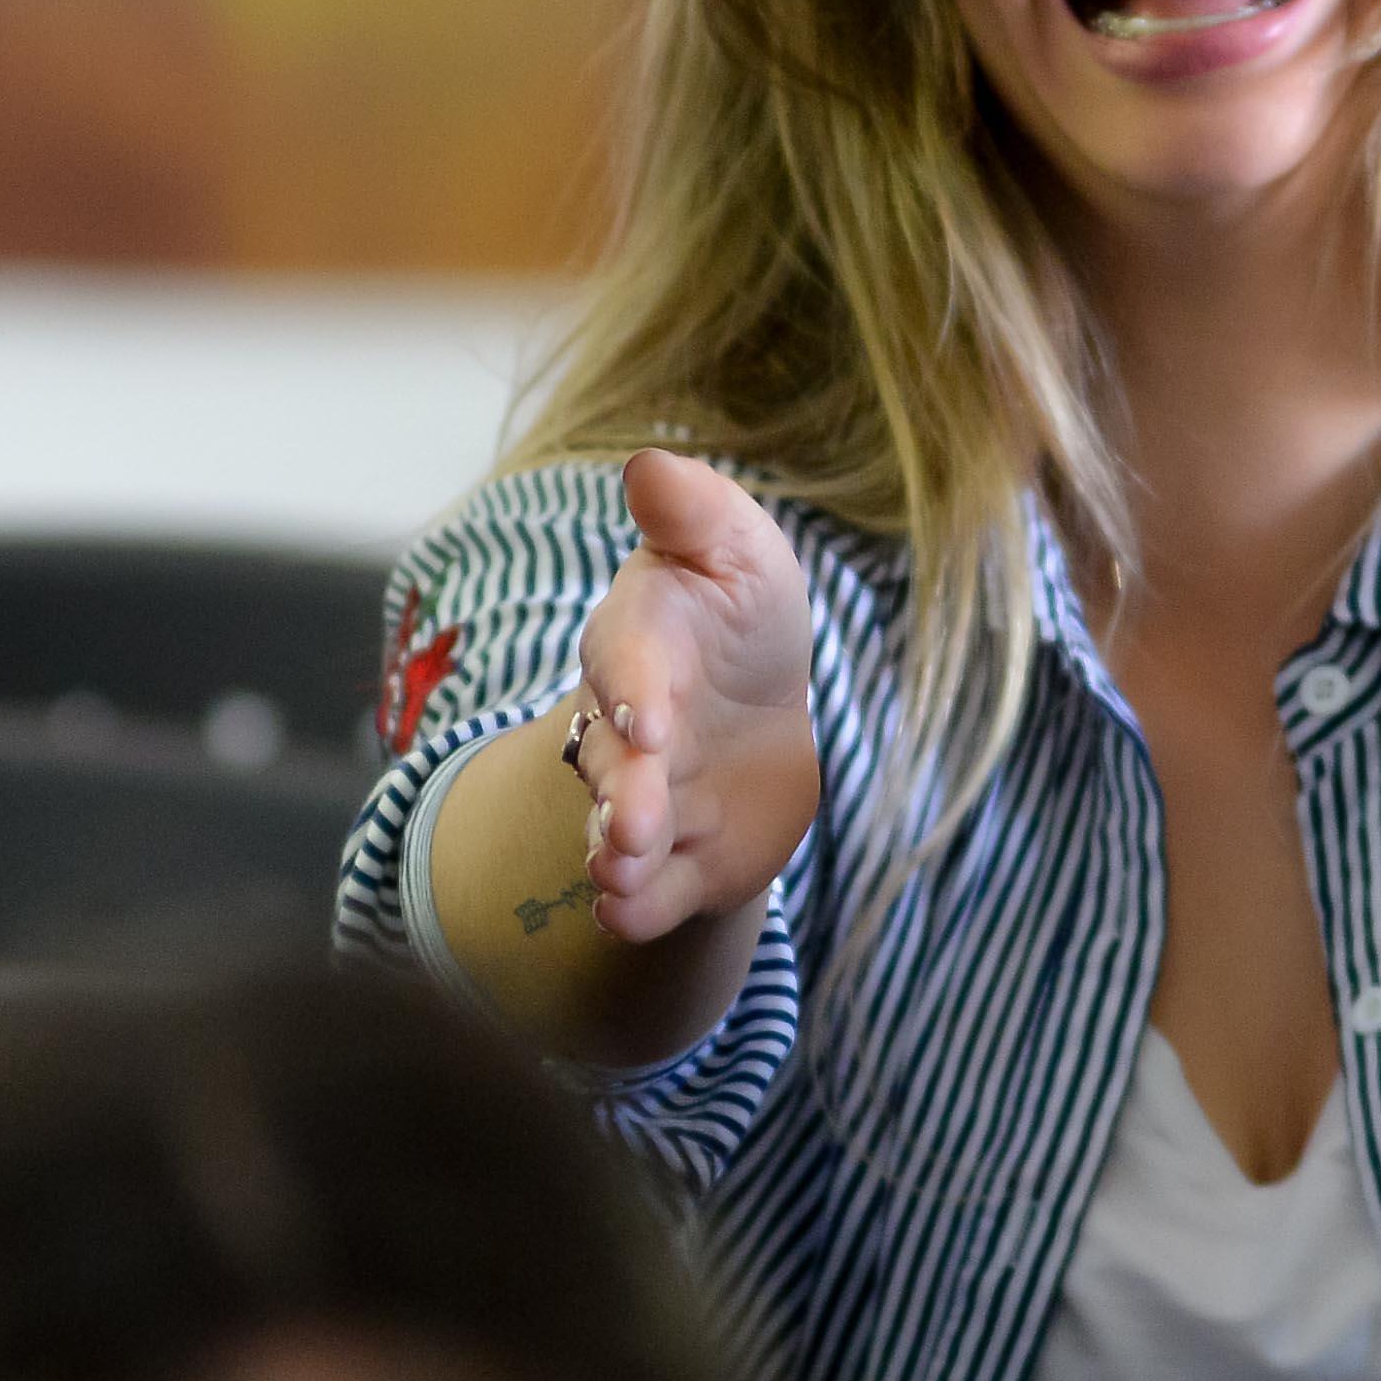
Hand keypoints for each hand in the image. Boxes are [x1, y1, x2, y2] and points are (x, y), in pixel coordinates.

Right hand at [548, 453, 821, 948]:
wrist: (761, 704)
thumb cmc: (741, 612)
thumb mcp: (735, 549)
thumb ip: (695, 513)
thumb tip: (648, 465)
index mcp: (644, 647)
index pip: (630, 664)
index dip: (634, 690)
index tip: (647, 718)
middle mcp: (633, 734)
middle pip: (620, 766)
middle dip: (625, 793)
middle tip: (634, 821)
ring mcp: (655, 804)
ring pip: (624, 835)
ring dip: (619, 855)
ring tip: (619, 870)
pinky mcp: (683, 863)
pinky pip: (657, 892)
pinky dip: (639, 908)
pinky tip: (626, 914)